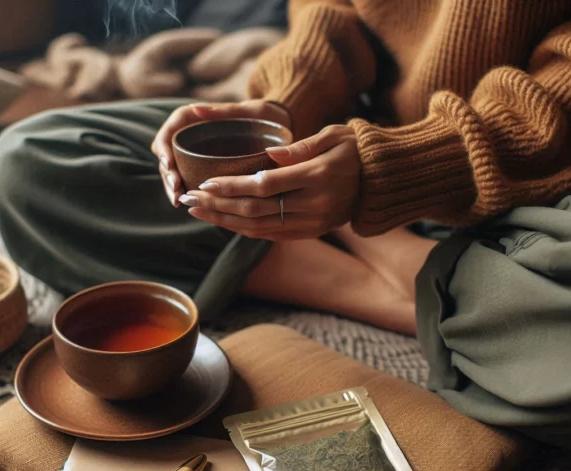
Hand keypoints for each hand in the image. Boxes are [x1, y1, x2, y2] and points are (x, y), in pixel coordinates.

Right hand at [151, 99, 290, 205]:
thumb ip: (223, 110)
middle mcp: (192, 136)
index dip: (163, 148)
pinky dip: (189, 191)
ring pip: (175, 170)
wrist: (281, 128)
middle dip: (168, 174)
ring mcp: (198, 153)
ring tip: (178, 201)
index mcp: (194, 118)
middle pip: (168, 154)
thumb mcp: (247, 110)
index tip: (167, 163)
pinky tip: (193, 205)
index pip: (169, 132)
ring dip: (174, 186)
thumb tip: (195, 110)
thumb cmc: (265, 115)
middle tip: (176, 192)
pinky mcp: (206, 167)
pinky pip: (190, 179)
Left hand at [180, 125, 359, 239]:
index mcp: (318, 177)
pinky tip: (221, 220)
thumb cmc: (354, 150)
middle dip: (218, 205)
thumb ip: (302, 146)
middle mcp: (314, 205)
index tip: (205, 182)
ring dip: (224, 220)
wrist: (382, 182)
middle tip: (189, 198)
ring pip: (259, 227)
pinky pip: (271, 234)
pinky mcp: (310, 232)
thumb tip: (270, 156)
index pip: (265, 186)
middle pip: (256, 209)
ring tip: (197, 211)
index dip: (232, 186)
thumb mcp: (334, 136)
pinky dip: (243, 229)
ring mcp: (312, 222)